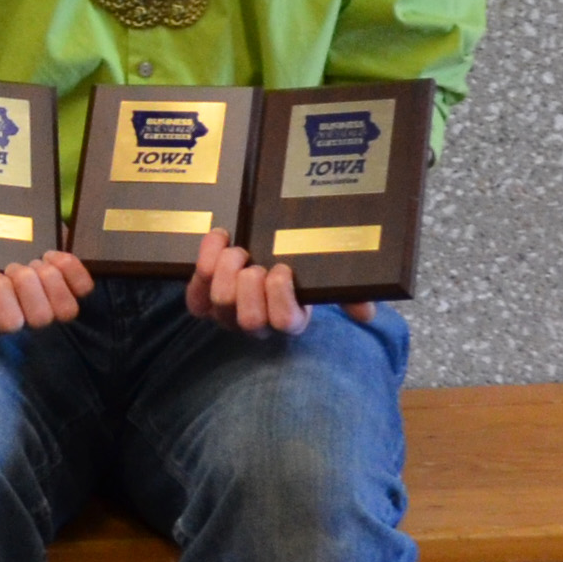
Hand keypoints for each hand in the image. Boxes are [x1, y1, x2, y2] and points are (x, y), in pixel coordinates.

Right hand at [0, 148, 96, 332]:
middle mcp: (28, 315)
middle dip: (26, 284)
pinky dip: (72, 269)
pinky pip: (85, 288)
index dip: (2, 296)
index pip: (9, 324)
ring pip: (68, 309)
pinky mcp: (72, 283)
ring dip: (51, 280)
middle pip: (41, 318)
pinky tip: (53, 254)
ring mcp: (53, 301)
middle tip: (12, 263)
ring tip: (35, 259)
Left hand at [183, 232, 374, 336]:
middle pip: (248, 319)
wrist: (262, 257)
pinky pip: (195, 294)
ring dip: (226, 270)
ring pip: (219, 303)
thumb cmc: (297, 272)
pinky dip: (203, 262)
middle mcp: (256, 323)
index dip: (280, 295)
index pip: (284, 322)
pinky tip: (220, 238)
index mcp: (290, 319)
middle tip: (254, 261)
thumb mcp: (324, 278)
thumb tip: (367, 313)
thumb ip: (348, 293)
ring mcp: (226, 314)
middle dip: (250, 286)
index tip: (283, 268)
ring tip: (237, 250)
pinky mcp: (202, 302)